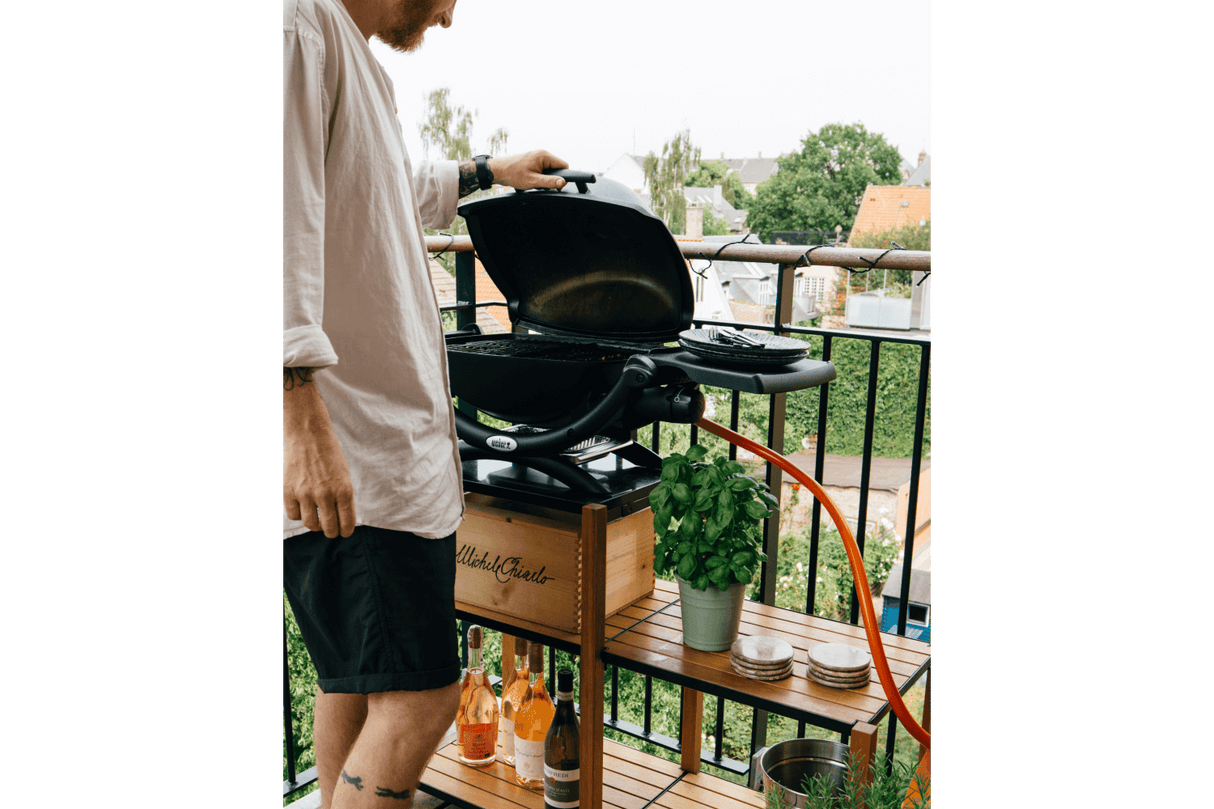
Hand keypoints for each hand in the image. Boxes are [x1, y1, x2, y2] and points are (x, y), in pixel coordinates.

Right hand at [283, 378, 355, 537]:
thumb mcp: (344, 474)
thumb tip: (340, 518)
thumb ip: (342, 496)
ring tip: (316, 516)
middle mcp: (326, 495)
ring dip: (314, 524)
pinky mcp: (289, 491)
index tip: (343, 531)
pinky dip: (298, 514)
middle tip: (329, 528)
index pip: (347, 523)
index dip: (345, 531)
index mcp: (344, 490)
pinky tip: (302, 507)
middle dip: (331, 531)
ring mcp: (306, 494)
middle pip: (329, 528)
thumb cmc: (329, 454)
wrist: (309, 434)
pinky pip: (293, 515)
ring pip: (310, 524)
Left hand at [489, 150, 569, 190]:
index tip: (556, 186)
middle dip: (552, 179)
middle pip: (557, 168)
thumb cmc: (513, 174)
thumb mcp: (533, 181)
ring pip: (549, 170)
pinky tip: (531, 179)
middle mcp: (542, 154)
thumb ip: (549, 182)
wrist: (498, 171)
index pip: (564, 165)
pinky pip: (542, 170)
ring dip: (544, 179)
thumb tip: (563, 182)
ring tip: (533, 182)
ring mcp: (537, 156)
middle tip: (541, 185)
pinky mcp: (533, 160)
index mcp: (544, 155)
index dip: (562, 177)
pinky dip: (539, 176)